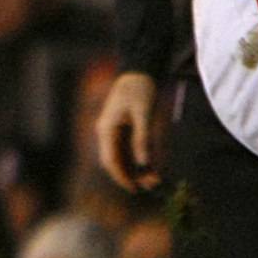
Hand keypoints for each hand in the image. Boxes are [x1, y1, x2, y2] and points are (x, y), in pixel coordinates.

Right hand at [96, 71, 160, 191]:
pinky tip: (148, 165)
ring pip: (120, 156)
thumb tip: (143, 163)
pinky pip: (126, 148)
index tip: (134, 188)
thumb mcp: (144, 114)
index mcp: (107, 129)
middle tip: (148, 185)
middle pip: (114, 161)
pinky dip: (135, 158)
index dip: (121, 177)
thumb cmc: (140, 89)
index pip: (110, 160)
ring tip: (152, 178)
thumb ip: (142, 139)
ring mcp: (112, 130)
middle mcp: (106, 131)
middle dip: (129, 175)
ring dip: (134, 168)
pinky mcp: (121, 128)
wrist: (138, 70)